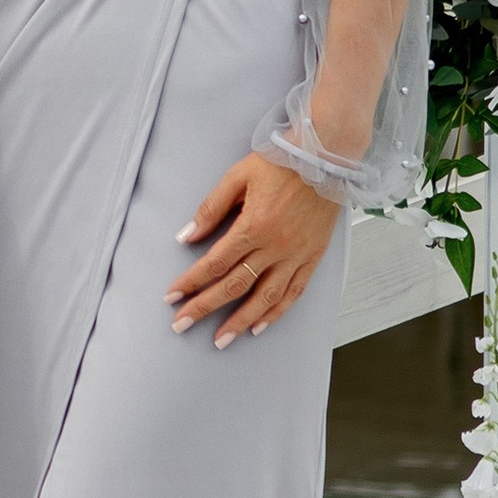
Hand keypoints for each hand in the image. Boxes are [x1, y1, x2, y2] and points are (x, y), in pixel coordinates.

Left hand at [168, 154, 337, 347]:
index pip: (215, 263)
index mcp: (253, 225)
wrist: (325, 157)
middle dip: (205, 308)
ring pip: (265, 297)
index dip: (191, 282)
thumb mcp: (238, 176)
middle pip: (234, 285)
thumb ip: (211, 208)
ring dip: (240, 321)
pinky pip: (294, 292)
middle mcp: (274, 246)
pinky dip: (276, 312)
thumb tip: (186, 236)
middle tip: (181, 325)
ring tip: (220, 340)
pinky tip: (259, 326)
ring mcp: (296, 255)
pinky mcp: (313, 257)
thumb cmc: (280, 163)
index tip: (172, 296)